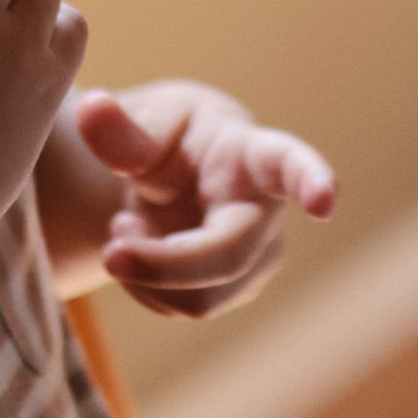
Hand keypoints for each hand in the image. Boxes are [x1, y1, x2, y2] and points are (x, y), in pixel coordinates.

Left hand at [73, 84, 336, 317]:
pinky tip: (139, 247)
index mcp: (254, 157)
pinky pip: (182, 309)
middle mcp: (268, 214)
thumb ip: (120, 129)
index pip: (289, 168)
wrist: (174, 173)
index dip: (311, 183)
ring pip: (201, 298)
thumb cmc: (172, 139)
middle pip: (225, 258)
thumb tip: (93, 109)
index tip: (324, 200)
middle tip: (110, 249)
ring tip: (125, 226)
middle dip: (161, 264)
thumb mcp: (145, 123)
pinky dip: (144, 285)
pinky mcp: (234, 290)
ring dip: (145, 273)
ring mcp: (257, 259)